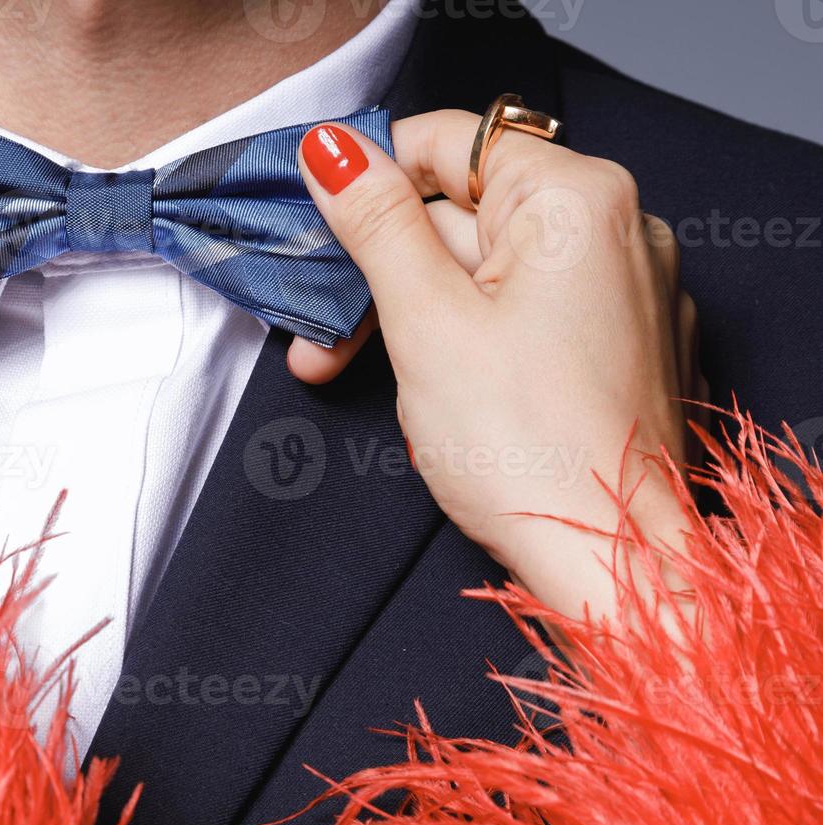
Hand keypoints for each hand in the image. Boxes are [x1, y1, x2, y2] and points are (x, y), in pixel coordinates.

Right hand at [293, 111, 702, 619]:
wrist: (615, 563)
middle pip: (464, 214)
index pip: (447, 141)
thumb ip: (377, 224)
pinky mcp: (623, 344)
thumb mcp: (425, 322)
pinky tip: (432, 393)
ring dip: (413, 315)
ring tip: (344, 372)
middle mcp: (617, 228)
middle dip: (380, 274)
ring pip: (489, 271)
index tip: (317, 232)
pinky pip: (529, 312)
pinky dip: (472, 337)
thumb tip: (334, 148)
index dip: (370, 181)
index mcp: (575, 199)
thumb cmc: (529, 449)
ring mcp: (627, 290)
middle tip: (317, 338)